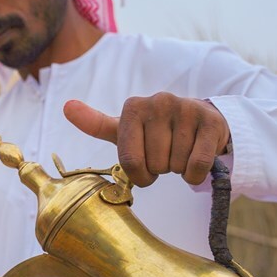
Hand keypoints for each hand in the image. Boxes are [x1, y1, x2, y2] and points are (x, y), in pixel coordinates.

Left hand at [63, 93, 230, 186]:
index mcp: (132, 107)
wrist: (201, 120)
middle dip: (160, 169)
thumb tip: (66, 106)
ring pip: (176, 165)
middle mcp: (159, 101)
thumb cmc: (156, 131)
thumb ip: (95, 123)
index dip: (139, 174)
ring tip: (180, 152)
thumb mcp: (125, 129)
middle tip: (166, 155)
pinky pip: (197, 165)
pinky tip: (195, 160)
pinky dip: (195, 174)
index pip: (130, 161)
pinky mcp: (210, 121)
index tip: (144, 167)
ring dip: (179, 169)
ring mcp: (186, 108)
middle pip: (154, 164)